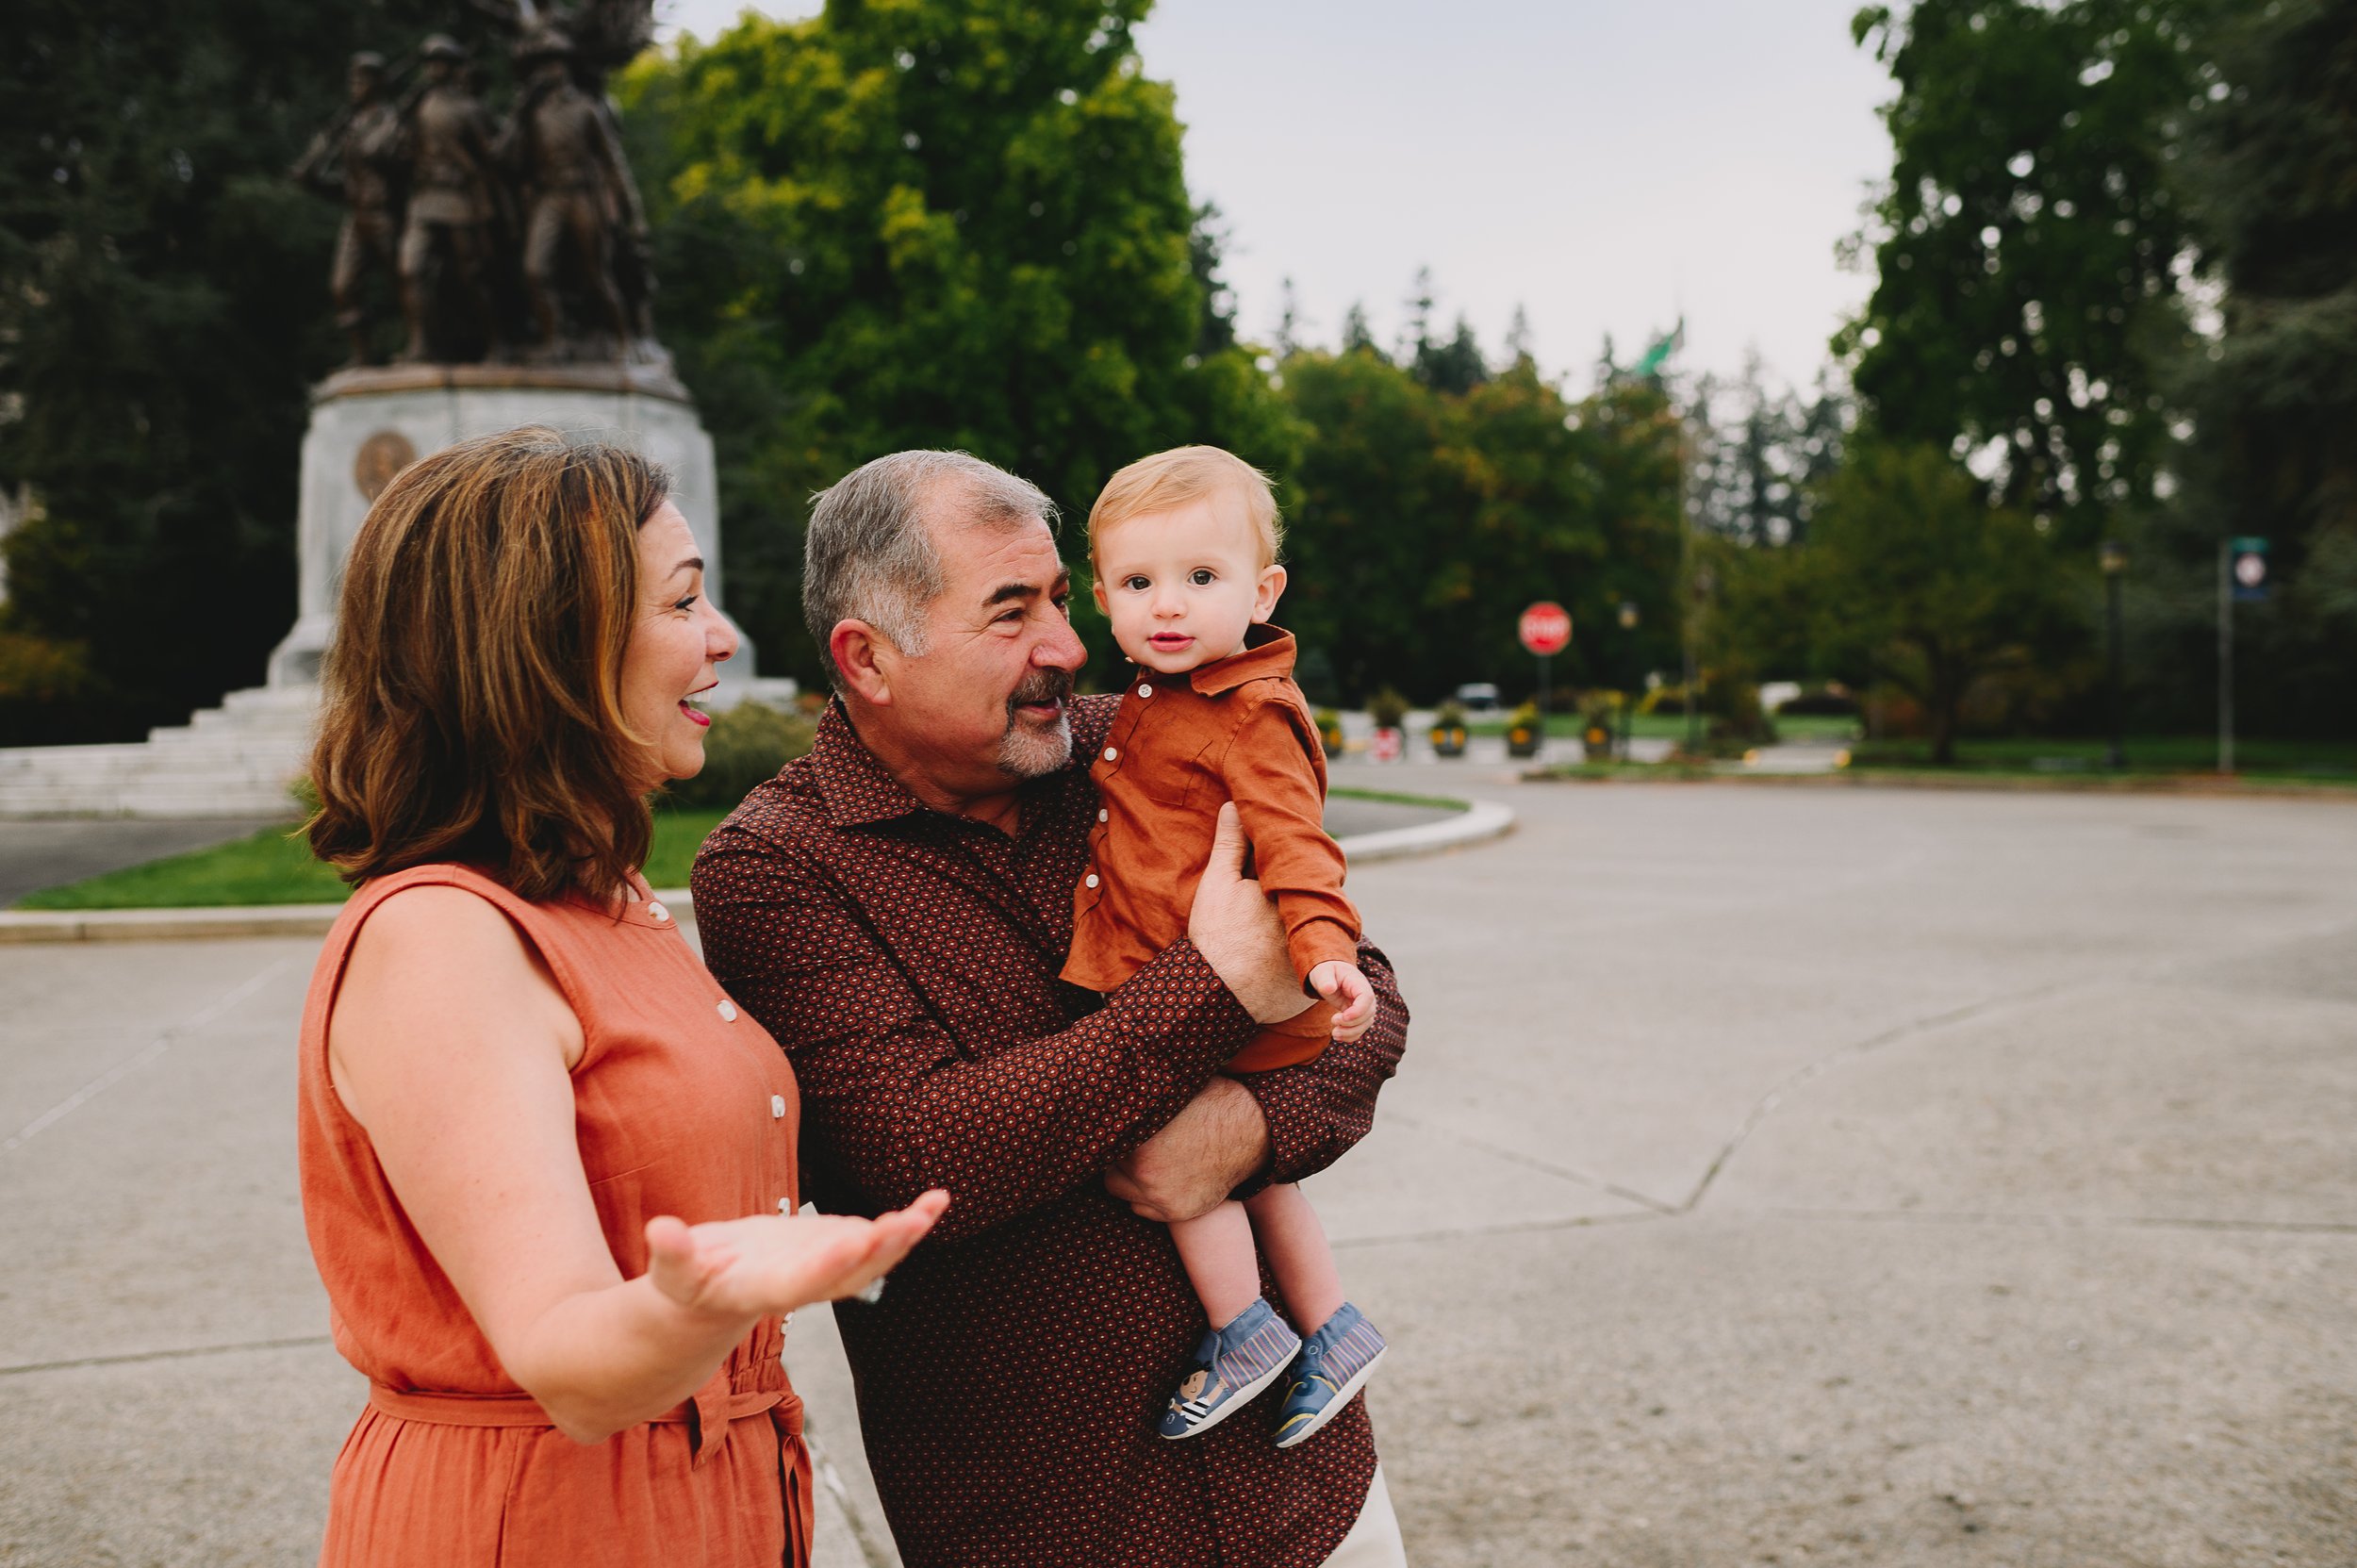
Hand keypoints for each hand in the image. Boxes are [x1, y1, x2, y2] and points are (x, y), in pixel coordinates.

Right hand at [644, 1190, 947, 1320]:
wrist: (707, 1302)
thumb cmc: (682, 1287)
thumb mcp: (672, 1274)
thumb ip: (674, 1255)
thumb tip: (661, 1229)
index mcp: (763, 1293)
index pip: (798, 1284)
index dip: (825, 1265)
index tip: (853, 1241)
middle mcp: (802, 1286)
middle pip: (847, 1275)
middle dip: (878, 1249)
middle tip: (908, 1221)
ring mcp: (823, 1270)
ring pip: (871, 1259)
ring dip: (903, 1235)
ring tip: (935, 1206)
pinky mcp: (834, 1251)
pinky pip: (877, 1240)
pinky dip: (907, 1223)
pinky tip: (935, 1202)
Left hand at [1104, 1078, 1271, 1221]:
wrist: (1252, 1130)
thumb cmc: (1209, 1101)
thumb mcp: (1169, 1090)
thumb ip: (1136, 1097)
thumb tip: (1108, 1081)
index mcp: (1136, 1137)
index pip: (1099, 1140)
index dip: (1105, 1131)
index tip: (1111, 1125)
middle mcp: (1143, 1171)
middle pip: (1106, 1166)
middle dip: (1117, 1154)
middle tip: (1134, 1141)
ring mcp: (1159, 1195)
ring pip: (1118, 1189)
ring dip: (1127, 1176)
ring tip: (1147, 1157)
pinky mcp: (1175, 1212)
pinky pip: (1140, 1209)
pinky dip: (1145, 1196)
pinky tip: (1159, 1175)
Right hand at [1186, 803, 1316, 1024]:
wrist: (1214, 996)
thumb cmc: (1214, 936)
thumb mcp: (1218, 883)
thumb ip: (1230, 843)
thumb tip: (1234, 805)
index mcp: (1291, 891)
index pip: (1304, 868)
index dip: (1296, 863)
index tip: (1285, 858)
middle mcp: (1311, 921)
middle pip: (1317, 898)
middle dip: (1307, 893)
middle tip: (1278, 900)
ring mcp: (1317, 952)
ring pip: (1322, 928)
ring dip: (1312, 923)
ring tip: (1281, 928)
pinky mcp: (1317, 981)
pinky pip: (1322, 963)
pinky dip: (1312, 957)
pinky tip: (1288, 954)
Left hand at [1308, 960, 1375, 1041]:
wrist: (1331, 975)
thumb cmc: (1327, 972)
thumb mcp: (1323, 972)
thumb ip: (1325, 979)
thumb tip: (1328, 988)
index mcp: (1358, 983)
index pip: (1367, 998)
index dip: (1359, 1010)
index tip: (1344, 1017)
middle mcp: (1365, 996)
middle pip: (1368, 1014)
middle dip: (1352, 1023)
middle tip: (1333, 1020)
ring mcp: (1363, 1007)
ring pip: (1366, 1024)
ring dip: (1351, 1032)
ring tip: (1334, 1033)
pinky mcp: (1358, 1016)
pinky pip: (1360, 1029)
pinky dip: (1351, 1036)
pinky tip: (1338, 1036)